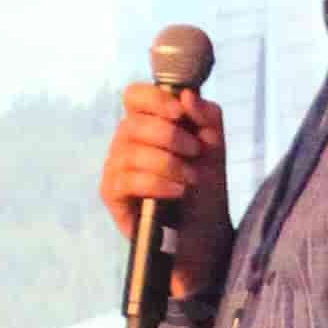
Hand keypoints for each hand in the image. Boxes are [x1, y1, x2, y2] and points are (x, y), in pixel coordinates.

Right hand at [97, 85, 233, 300]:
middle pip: (133, 123)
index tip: (180, 113)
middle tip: (195, 152)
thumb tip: (186, 95)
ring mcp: (115, 167)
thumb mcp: (215, 144)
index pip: (134, 96)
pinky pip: (127, 180)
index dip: (154, 99)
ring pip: (130, 152)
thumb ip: (206, 114)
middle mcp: (125, 142)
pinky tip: (177, 192)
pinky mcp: (111, 194)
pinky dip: (157, 184)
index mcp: (147, 123)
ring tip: (191, 178)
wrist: (205, 232)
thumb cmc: (205, 186)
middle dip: (170, 136)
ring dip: (168, 163)